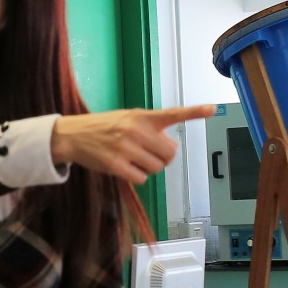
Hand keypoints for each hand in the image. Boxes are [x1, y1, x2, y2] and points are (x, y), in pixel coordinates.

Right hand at [50, 105, 217, 185]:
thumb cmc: (104, 127)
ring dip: (148, 168)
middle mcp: (136, 130)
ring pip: (157, 168)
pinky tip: (124, 167)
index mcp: (142, 116)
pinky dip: (136, 176)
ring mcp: (126, 148)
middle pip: (169, 154)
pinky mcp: (116, 165)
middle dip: (162, 158)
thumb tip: (168, 148)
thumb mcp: (128, 118)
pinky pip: (141, 178)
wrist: (74, 135)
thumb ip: (150, 129)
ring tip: (132, 158)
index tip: (213, 108)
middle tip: (147, 153)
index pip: (173, 113)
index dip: (195, 112)